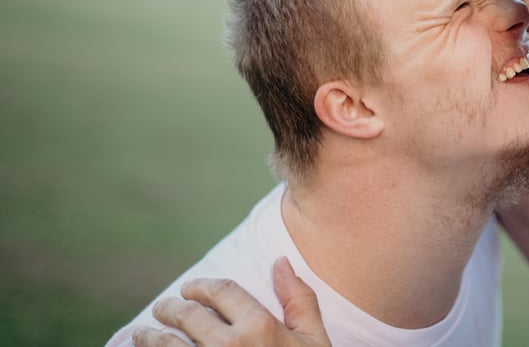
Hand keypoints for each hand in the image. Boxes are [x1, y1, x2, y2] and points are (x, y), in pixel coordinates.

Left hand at [133, 257, 330, 346]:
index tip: (190, 289)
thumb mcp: (313, 340)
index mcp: (260, 327)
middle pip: (188, 313)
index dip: (201, 286)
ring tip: (143, 332)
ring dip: (150, 335)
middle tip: (163, 308)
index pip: (220, 291)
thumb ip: (299, 299)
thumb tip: (281, 262)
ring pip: (165, 343)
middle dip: (171, 307)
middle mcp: (229, 345)